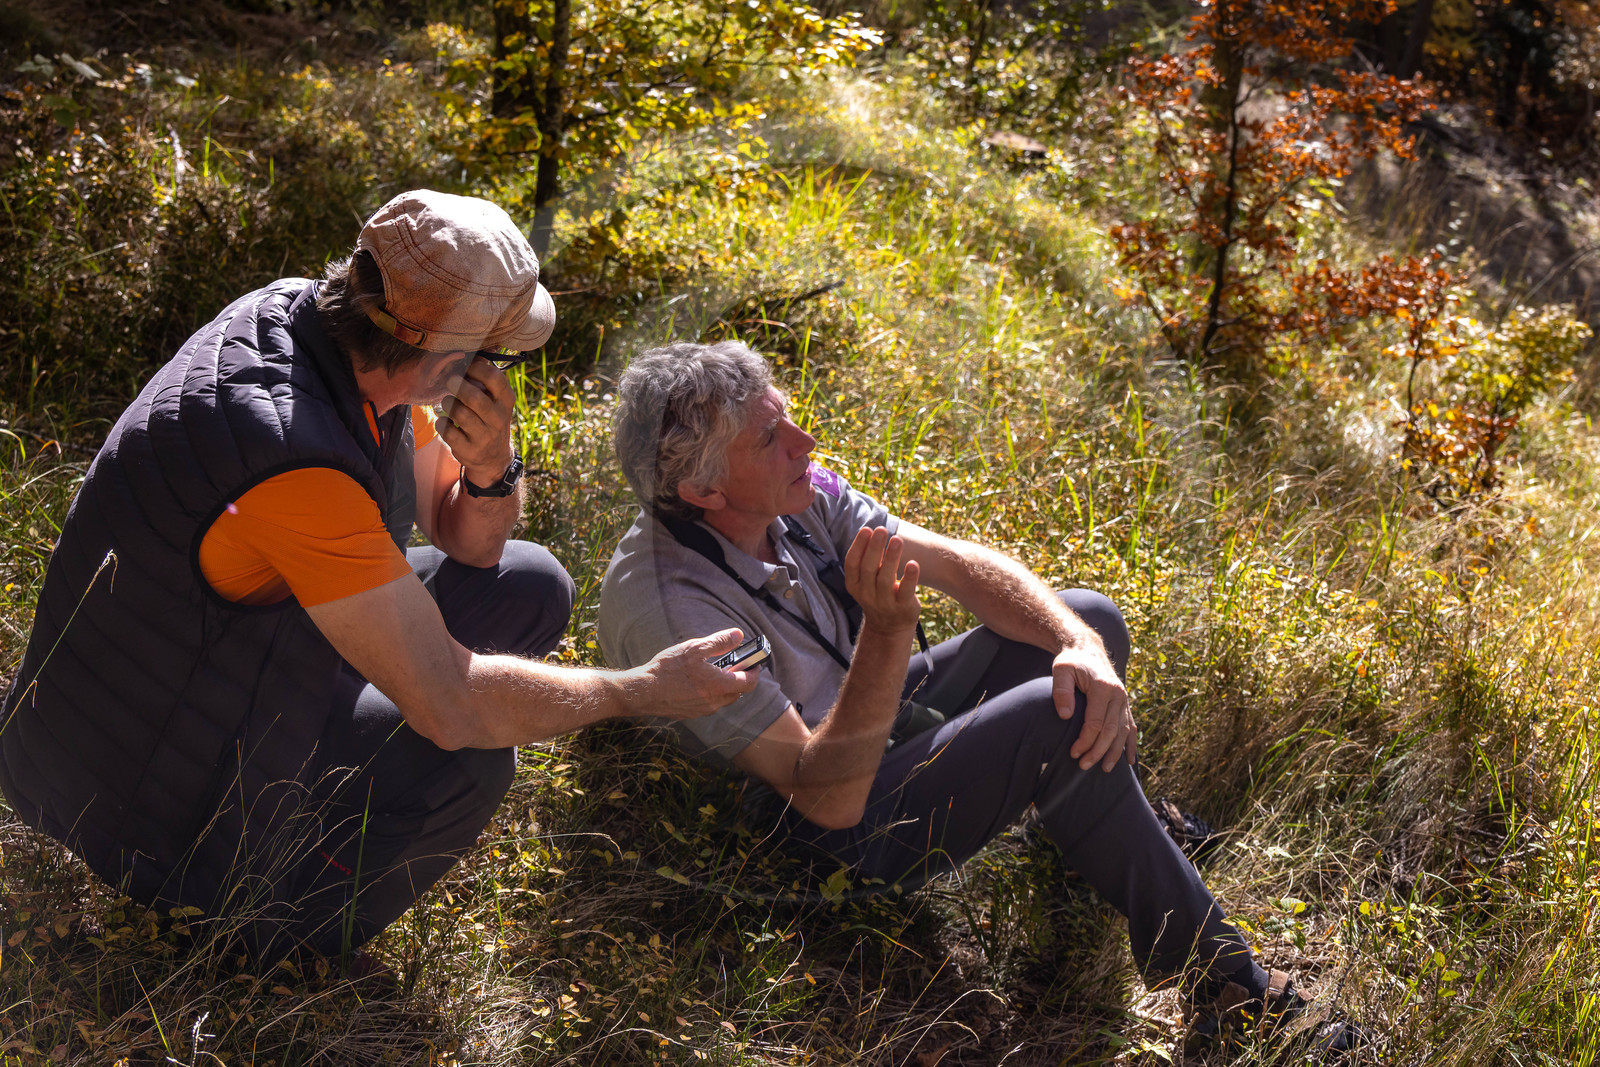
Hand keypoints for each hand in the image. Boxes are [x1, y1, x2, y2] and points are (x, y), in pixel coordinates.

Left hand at [437, 356, 515, 484]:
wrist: (494, 458)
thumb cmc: (490, 418)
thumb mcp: (496, 400)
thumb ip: (487, 379)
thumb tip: (475, 349)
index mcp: (506, 401)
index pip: (494, 378)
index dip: (476, 367)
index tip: (466, 366)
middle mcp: (498, 419)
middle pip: (474, 397)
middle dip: (457, 386)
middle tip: (449, 381)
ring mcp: (484, 436)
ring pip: (459, 413)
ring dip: (448, 404)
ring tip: (448, 403)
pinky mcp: (469, 450)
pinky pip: (447, 430)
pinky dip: (441, 422)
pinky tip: (445, 421)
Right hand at [631, 629, 761, 720]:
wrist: (643, 691)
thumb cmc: (668, 669)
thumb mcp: (694, 648)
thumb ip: (719, 642)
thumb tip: (738, 635)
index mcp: (719, 686)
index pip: (749, 683)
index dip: (754, 671)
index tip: (754, 663)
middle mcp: (714, 702)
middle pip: (737, 692)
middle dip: (739, 677)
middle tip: (733, 663)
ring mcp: (702, 710)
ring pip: (723, 698)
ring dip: (724, 685)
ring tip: (712, 669)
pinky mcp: (691, 713)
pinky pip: (709, 703)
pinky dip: (710, 692)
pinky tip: (696, 680)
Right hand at [843, 526, 920, 634]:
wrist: (889, 628)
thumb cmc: (878, 595)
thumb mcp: (866, 582)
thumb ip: (868, 560)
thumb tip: (873, 530)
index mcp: (855, 585)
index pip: (852, 564)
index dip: (858, 546)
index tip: (867, 529)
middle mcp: (867, 595)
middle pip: (868, 569)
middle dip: (875, 548)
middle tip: (882, 529)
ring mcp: (885, 603)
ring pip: (886, 579)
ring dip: (891, 558)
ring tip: (897, 539)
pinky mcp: (903, 607)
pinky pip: (905, 591)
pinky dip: (909, 577)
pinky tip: (913, 563)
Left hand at [1054, 645, 1136, 770]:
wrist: (1087, 649)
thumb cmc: (1071, 661)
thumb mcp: (1061, 670)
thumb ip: (1061, 690)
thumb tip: (1066, 716)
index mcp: (1103, 688)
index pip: (1096, 722)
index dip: (1085, 741)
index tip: (1073, 753)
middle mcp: (1118, 695)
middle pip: (1111, 730)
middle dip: (1098, 751)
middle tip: (1083, 765)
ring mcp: (1124, 700)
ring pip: (1123, 731)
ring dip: (1115, 752)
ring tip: (1105, 769)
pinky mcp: (1124, 704)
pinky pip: (1131, 726)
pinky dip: (1131, 744)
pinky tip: (1129, 760)